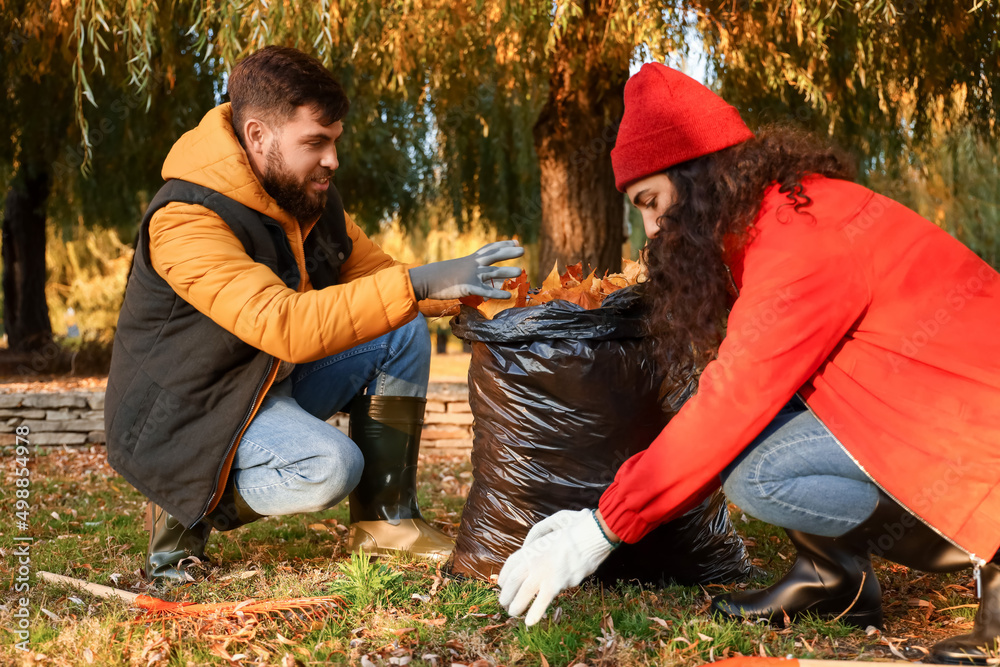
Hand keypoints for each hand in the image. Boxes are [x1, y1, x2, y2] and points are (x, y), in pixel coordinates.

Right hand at [408, 240, 523, 300]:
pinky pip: (485, 291)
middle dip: (508, 253)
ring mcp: (471, 276)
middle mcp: (472, 265)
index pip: (488, 249)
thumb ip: (466, 270)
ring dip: (507, 272)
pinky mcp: (468, 287)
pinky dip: (497, 294)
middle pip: (494, 256)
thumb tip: (471, 273)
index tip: (514, 242)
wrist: (425, 279)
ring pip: (493, 273)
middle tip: (522, 250)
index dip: (502, 245)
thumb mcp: (454, 269)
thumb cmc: (437, 276)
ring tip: (521, 271)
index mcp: (469, 260)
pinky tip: (507, 296)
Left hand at [498, 508, 615, 625]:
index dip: (505, 576)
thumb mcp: (551, 524)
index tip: (503, 584)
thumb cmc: (574, 527)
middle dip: (506, 594)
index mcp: (531, 547)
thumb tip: (530, 546)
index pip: (511, 565)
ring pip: (523, 594)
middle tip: (504, 603)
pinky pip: (542, 601)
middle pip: (513, 581)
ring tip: (513, 613)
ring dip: (516, 606)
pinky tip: (529, 622)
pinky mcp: (556, 584)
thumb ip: (537, 534)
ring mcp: (543, 573)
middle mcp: (533, 561)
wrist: (590, 535)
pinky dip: (535, 612)